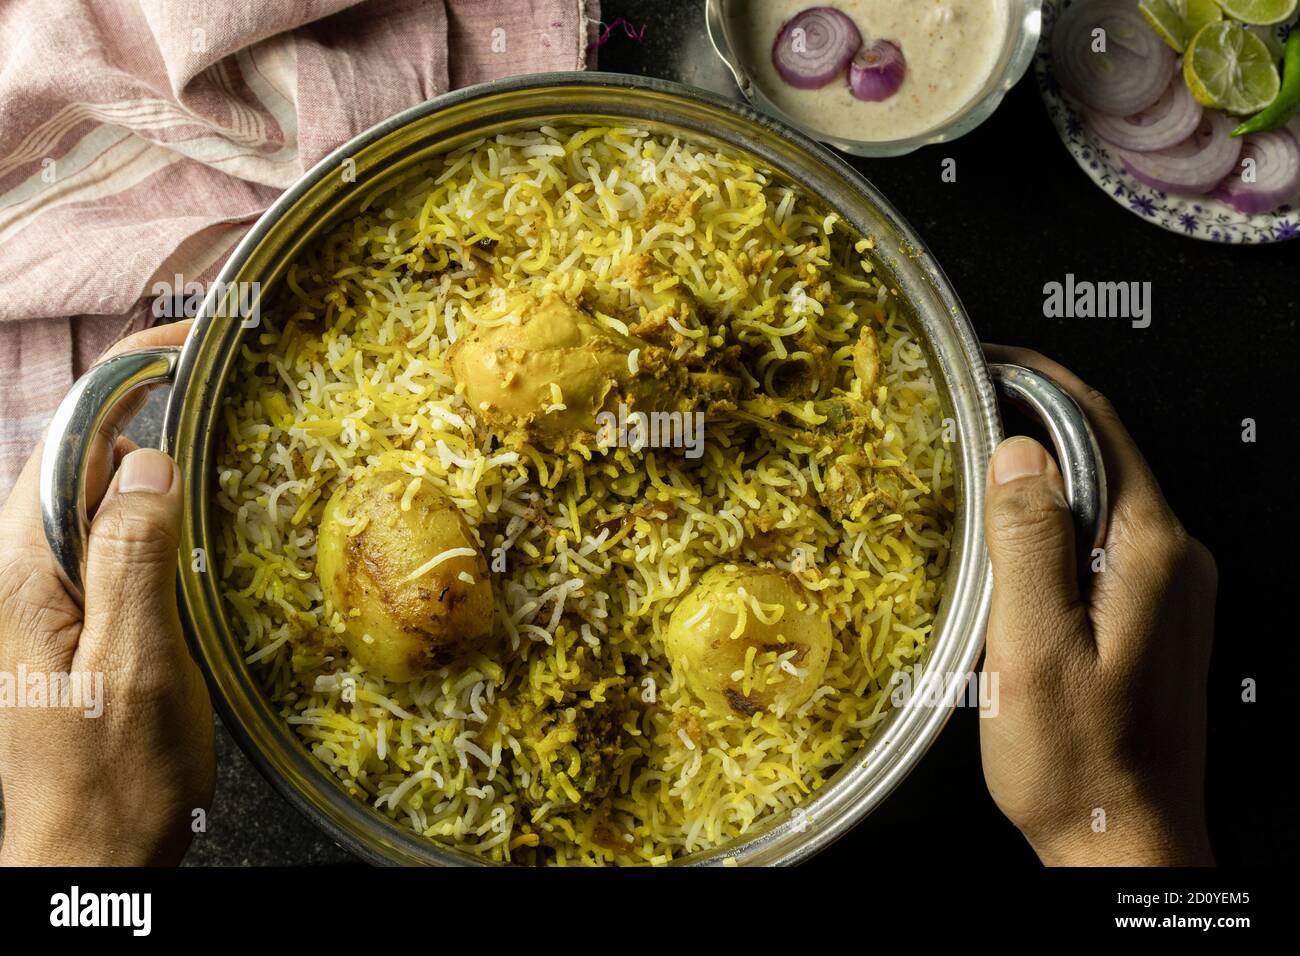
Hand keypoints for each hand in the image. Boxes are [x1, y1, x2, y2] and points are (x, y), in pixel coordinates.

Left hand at [0, 321, 213, 865]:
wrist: (88, 860)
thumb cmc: (117, 779)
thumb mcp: (137, 669)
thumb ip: (132, 560)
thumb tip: (149, 460)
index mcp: (22, 574)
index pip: (70, 442)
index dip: (130, 378)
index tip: (192, 340)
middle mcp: (15, 574)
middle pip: (73, 455)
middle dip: (140, 398)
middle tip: (218, 369)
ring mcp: (34, 596)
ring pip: (87, 492)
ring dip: (144, 446)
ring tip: (211, 417)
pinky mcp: (60, 618)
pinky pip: (98, 534)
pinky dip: (143, 499)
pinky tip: (185, 503)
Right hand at [979, 346, 1215, 866]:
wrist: (1121, 841)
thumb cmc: (1075, 761)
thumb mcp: (1032, 649)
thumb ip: (1027, 542)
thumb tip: (1015, 450)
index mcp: (1147, 548)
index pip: (1096, 421)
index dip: (1036, 379)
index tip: (982, 360)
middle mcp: (1172, 555)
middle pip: (1099, 451)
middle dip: (1028, 423)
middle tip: (955, 418)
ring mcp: (1169, 585)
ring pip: (1097, 495)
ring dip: (1037, 477)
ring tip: (968, 480)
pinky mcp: (1154, 614)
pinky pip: (1100, 539)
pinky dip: (1052, 523)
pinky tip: (1007, 549)